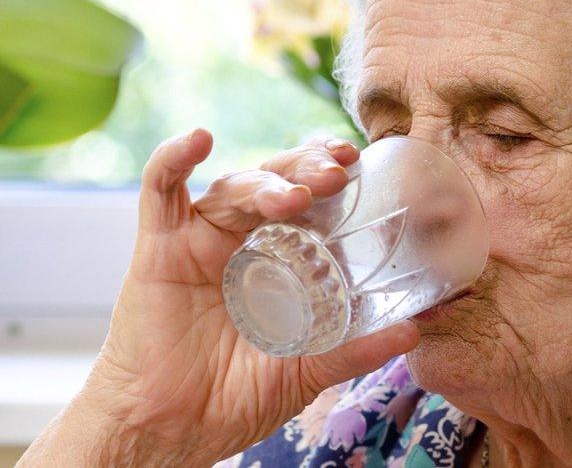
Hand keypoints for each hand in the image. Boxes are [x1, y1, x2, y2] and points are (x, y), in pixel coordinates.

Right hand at [19, 130, 418, 466]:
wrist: (171, 431)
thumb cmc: (232, 400)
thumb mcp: (304, 371)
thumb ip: (352, 349)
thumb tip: (413, 330)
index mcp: (275, 260)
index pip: (306, 201)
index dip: (330, 177)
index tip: (360, 165)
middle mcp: (239, 241)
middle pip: (274, 183)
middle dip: (306, 170)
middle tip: (338, 173)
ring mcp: (198, 241)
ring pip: (233, 187)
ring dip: (267, 182)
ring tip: (299, 195)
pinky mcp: (159, 248)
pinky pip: (160, 191)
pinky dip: (173, 159)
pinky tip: (199, 139)